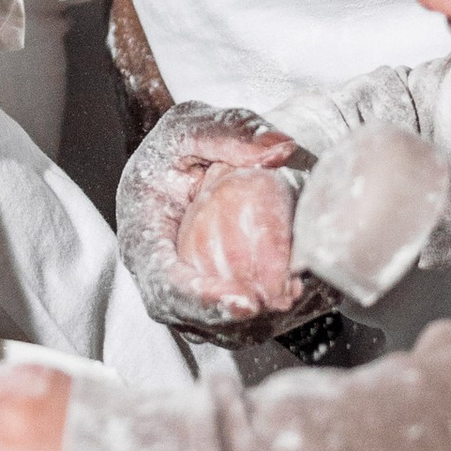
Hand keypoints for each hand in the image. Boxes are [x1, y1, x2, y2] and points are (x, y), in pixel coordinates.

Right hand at [115, 104, 313, 336]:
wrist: (192, 160)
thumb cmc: (186, 144)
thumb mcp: (195, 122)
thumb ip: (231, 128)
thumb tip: (280, 148)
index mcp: (142, 234)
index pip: (163, 282)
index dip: (200, 299)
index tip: (245, 302)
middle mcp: (159, 272)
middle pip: (191, 317)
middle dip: (239, 321)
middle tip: (285, 304)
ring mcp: (185, 290)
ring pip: (218, 328)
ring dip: (262, 322)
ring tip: (303, 297)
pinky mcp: (212, 297)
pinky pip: (239, 322)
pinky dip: (275, 315)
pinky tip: (307, 293)